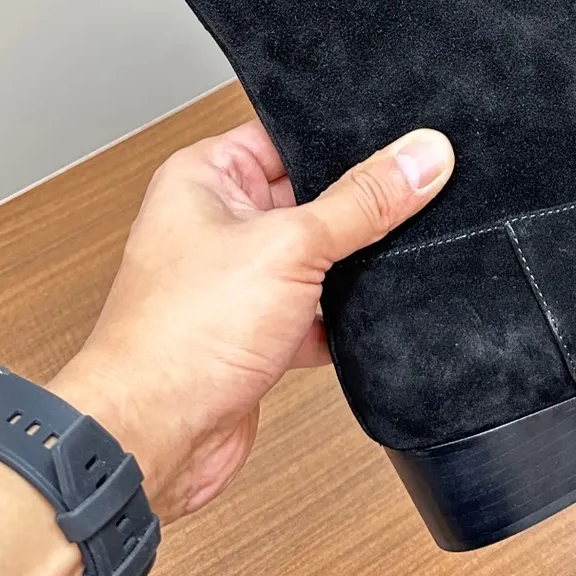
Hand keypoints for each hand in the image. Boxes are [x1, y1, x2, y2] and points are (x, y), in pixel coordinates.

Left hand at [49, 120, 453, 522]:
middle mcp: (216, 222)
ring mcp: (236, 280)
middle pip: (309, 197)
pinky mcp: (254, 332)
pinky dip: (340, 320)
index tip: (402, 139)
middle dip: (355, 208)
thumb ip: (364, 203)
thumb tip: (421, 156)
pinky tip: (372, 322)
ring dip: (349, 269)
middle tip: (413, 199)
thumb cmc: (180, 336)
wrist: (153, 440)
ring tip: (396, 259)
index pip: (288, 135)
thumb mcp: (291, 247)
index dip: (341, 138)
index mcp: (205, 177)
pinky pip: (313, 311)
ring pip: (315, 258)